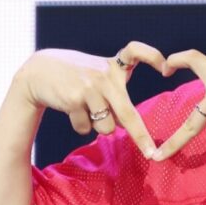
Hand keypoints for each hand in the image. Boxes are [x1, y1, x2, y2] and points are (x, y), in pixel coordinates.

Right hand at [15, 42, 167, 158]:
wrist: (38, 72)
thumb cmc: (75, 78)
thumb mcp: (97, 77)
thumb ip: (114, 98)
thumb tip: (126, 127)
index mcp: (113, 66)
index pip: (135, 51)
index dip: (152, 57)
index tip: (167, 69)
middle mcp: (104, 74)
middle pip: (128, 113)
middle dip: (141, 137)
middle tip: (151, 153)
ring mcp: (90, 87)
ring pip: (106, 127)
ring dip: (98, 126)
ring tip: (85, 108)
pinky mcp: (75, 99)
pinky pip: (86, 128)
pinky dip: (80, 125)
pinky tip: (71, 108)